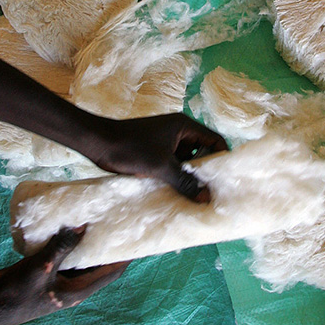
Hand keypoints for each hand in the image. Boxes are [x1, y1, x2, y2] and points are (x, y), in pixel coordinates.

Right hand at [0, 227, 128, 324]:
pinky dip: (70, 241)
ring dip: (88, 240)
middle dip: (109, 244)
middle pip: (100, 263)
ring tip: (99, 217)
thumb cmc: (17, 294)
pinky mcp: (48, 270)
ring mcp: (61, 277)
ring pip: (82, 257)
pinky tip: (71, 223)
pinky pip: (65, 254)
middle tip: (118, 221)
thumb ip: (61, 247)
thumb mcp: (41, 268)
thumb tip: (82, 225)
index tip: (136, 237)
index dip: (125, 256)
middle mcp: (74, 283)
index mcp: (79, 290)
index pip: (111, 272)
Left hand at [93, 113, 227, 202]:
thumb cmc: (131, 148)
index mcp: (184, 126)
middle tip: (212, 192)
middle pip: (202, 151)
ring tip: (197, 196)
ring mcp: (166, 142)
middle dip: (206, 170)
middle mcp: (178, 132)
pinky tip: (179, 193)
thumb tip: (206, 198)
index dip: (222, 158)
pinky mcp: (155, 152)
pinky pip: (173, 165)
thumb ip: (185, 181)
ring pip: (187, 160)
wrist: (99, 142)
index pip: (214, 140)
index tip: (225, 179)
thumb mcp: (161, 166)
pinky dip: (176, 176)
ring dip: (190, 176)